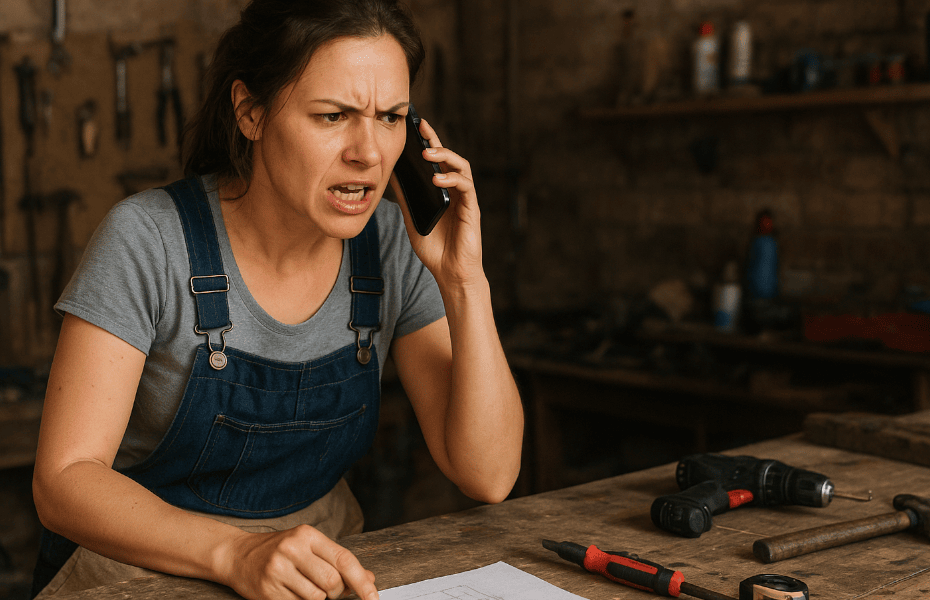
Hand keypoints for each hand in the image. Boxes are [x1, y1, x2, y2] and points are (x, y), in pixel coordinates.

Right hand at [222, 525, 376, 599]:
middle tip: (328, 590)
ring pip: (317, 598)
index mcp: (308, 535)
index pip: (344, 559)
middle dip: (337, 592)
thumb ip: (338, 561)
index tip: (373, 597)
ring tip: (306, 588)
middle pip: (332, 582)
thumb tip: (369, 579)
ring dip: (318, 599)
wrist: (238, 555)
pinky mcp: (268, 590)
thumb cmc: (280, 550)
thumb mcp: (310, 547)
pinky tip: (292, 592)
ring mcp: (278, 569)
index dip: (362, 582)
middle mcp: (293, 549)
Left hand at [396, 118, 483, 289]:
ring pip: (461, 167)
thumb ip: (405, 198)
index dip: (429, 141)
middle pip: (449, 158)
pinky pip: (466, 186)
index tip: (417, 125)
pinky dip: (453, 179)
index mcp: (443, 192)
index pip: (437, 161)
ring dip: (446, 156)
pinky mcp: (472, 209)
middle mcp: (455, 192)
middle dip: (436, 140)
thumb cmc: (435, 249)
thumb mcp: (412, 219)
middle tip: (422, 128)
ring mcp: (465, 199)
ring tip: (428, 153)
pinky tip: (438, 179)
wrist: (451, 273)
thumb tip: (390, 176)